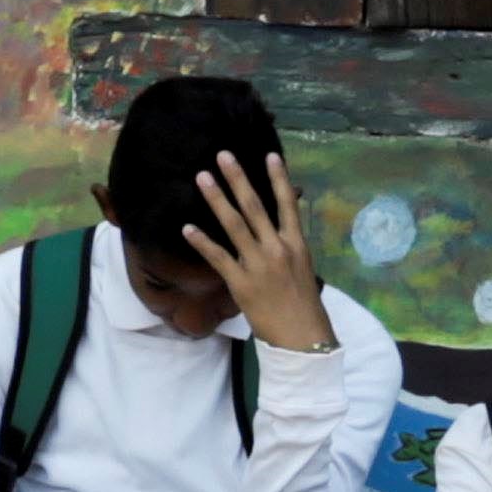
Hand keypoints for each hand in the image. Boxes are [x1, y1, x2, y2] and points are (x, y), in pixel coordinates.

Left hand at [188, 149, 329, 350]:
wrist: (302, 337)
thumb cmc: (303, 304)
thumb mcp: (303, 268)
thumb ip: (288, 245)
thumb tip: (276, 226)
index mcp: (296, 244)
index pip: (288, 204)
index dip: (278, 178)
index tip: (269, 154)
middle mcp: (277, 249)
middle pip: (255, 206)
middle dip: (238, 179)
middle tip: (223, 155)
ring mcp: (258, 265)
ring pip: (234, 225)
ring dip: (216, 199)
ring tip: (202, 178)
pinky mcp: (240, 283)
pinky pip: (218, 257)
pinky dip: (202, 242)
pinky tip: (187, 228)